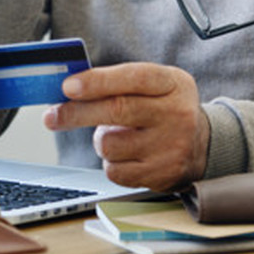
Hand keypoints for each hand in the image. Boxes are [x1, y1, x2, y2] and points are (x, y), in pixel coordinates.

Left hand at [43, 63, 209, 191]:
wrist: (201, 146)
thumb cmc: (163, 109)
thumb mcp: (154, 85)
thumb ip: (118, 82)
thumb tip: (69, 90)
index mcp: (172, 83)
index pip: (133, 78)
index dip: (98, 82)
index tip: (68, 87)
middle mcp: (177, 114)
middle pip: (117, 111)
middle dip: (77, 113)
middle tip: (52, 116)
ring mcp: (171, 147)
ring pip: (109, 144)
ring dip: (101, 140)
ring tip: (117, 135)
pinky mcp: (161, 175)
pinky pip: (115, 171)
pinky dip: (111, 162)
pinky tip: (128, 154)